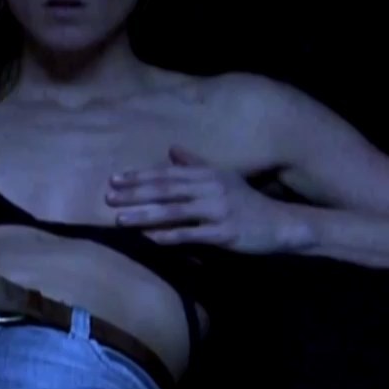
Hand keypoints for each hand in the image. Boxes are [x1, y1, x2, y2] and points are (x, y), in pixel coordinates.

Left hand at [105, 146, 304, 254]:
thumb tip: (173, 149)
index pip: (166, 173)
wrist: (281, 224)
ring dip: (145, 215)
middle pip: (166, 190)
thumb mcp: (223, 177)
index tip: (114, 179)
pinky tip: (151, 239)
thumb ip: (195, 165)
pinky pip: (193, 234)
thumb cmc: (247, 201)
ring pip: (174, 212)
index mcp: (207, 174)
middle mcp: (210, 188)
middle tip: (108, 197)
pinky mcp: (225, 232)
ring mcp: (218, 210)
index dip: (139, 176)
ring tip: (120, 219)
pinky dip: (171, 236)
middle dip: (135, 193)